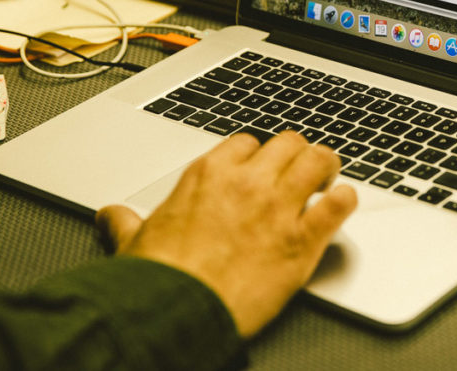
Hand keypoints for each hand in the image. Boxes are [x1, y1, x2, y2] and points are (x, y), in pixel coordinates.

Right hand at [95, 130, 357, 336]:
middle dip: (297, 153)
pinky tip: (343, 202)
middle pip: (287, 143)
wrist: (175, 313)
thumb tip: (111, 215)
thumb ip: (125, 223)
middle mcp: (246, 183)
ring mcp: (277, 208)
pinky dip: (345, 200)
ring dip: (326, 166)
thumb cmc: (156, 281)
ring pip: (317, 161)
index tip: (262, 167)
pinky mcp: (301, 240)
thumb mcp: (133, 243)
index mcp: (208, 176)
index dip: (258, 155)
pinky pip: (337, 204)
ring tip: (328, 175)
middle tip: (302, 167)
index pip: (246, 143)